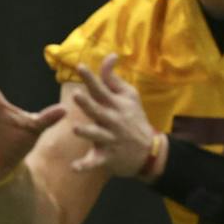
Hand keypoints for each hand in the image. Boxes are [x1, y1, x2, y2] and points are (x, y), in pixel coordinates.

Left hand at [66, 55, 157, 175]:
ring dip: (87, 132)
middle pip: (98, 110)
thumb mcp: (128, 97)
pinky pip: (95, 162)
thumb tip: (110, 56)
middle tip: (76, 95)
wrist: (149, 150)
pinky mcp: (107, 157)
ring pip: (97, 136)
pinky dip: (85, 166)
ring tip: (75, 128)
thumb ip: (113, 79)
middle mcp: (113, 121)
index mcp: (116, 105)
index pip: (102, 89)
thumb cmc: (133, 119)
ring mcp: (110, 140)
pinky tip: (74, 168)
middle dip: (88, 103)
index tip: (80, 66)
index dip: (91, 78)